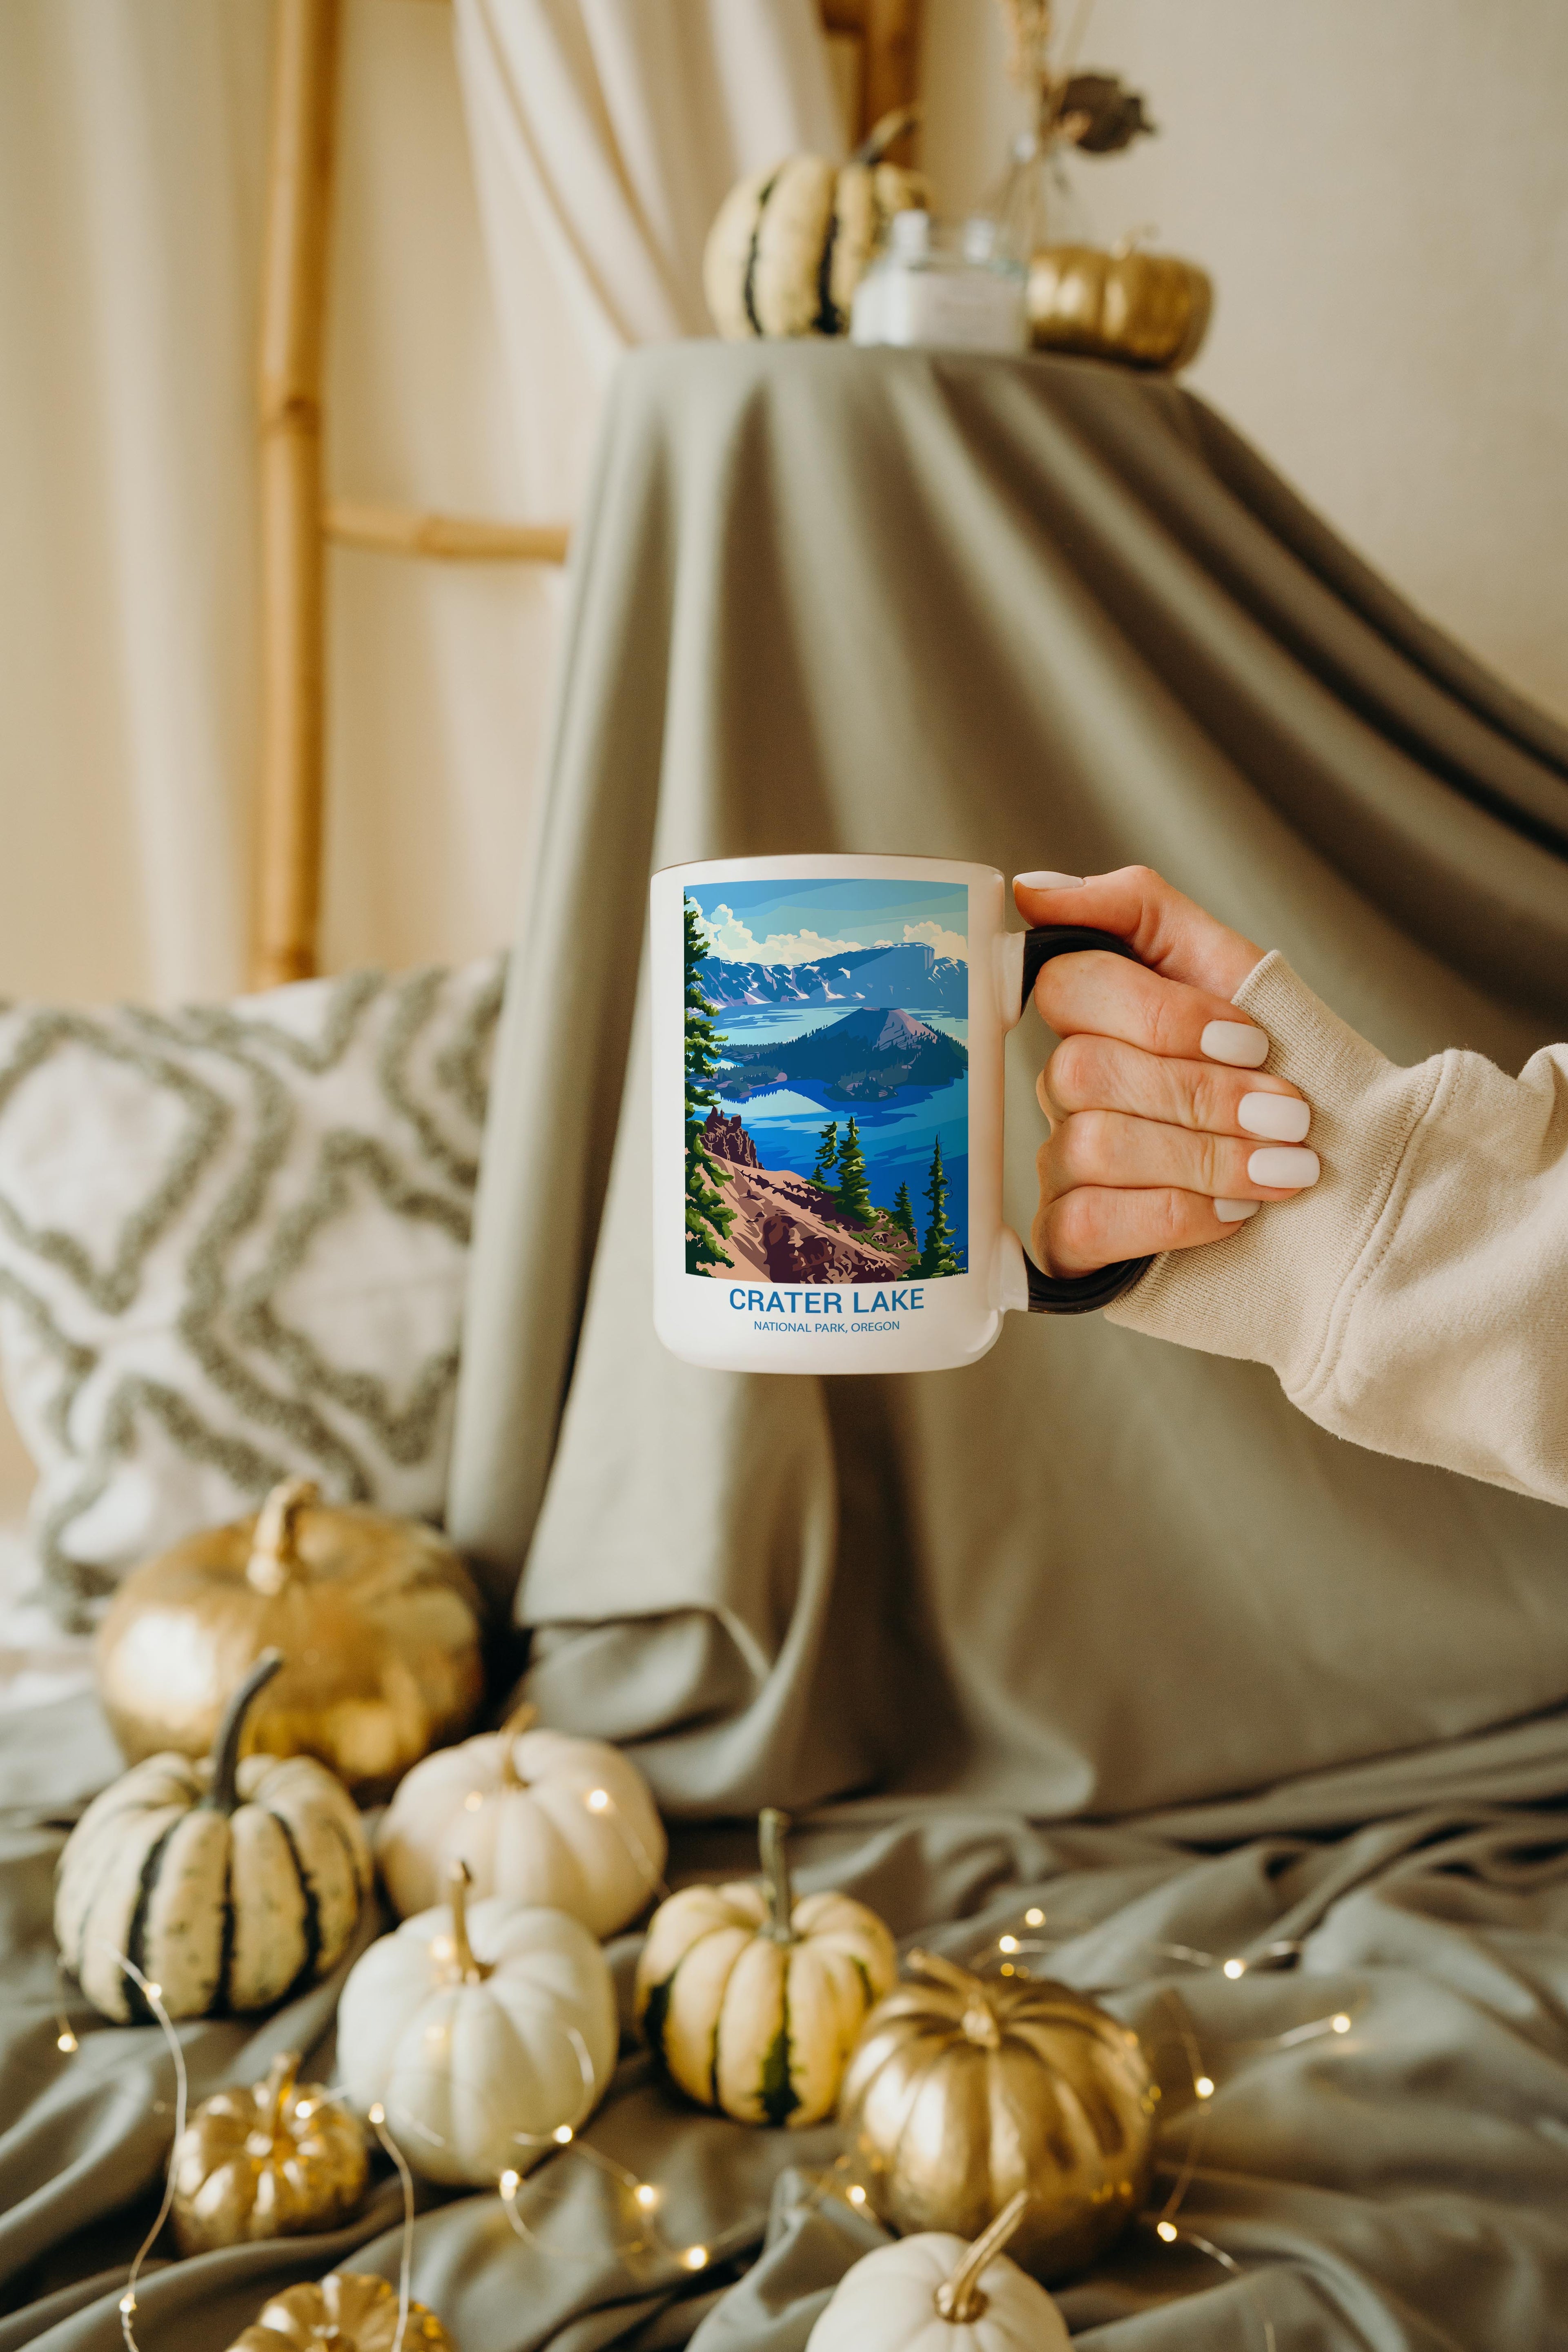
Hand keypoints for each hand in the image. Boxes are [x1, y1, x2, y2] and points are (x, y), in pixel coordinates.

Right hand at [1013, 866, 1318, 1276]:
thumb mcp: (1238, 976)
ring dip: (1204, 1158)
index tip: (1255, 1040)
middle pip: (1082, 1071)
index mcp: (1098, 1018)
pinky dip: (1172, 1217)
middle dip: (1203, 1095)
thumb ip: (1139, 911)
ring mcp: (1061, 1167)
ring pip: (1090, 1146)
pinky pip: (1083, 1224)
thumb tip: (1033, 891)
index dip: (1164, 1015)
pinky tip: (1233, 1217)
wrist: (1348, 1196)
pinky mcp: (1068, 1243)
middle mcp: (1067, 1090)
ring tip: (1283, 1170)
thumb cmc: (1288, 1078)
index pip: (1069, 986)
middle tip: (1287, 1114)